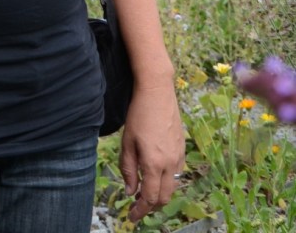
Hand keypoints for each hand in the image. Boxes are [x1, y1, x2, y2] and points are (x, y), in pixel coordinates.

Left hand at [119, 82, 184, 223]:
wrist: (158, 92)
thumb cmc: (138, 114)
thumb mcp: (127, 141)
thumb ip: (128, 169)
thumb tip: (130, 191)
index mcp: (154, 163)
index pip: (149, 198)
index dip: (140, 211)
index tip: (131, 217)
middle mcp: (170, 163)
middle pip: (163, 197)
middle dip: (150, 206)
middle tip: (137, 206)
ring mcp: (179, 156)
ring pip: (172, 187)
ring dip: (159, 194)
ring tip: (144, 191)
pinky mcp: (183, 149)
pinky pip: (177, 173)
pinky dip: (166, 180)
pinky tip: (156, 173)